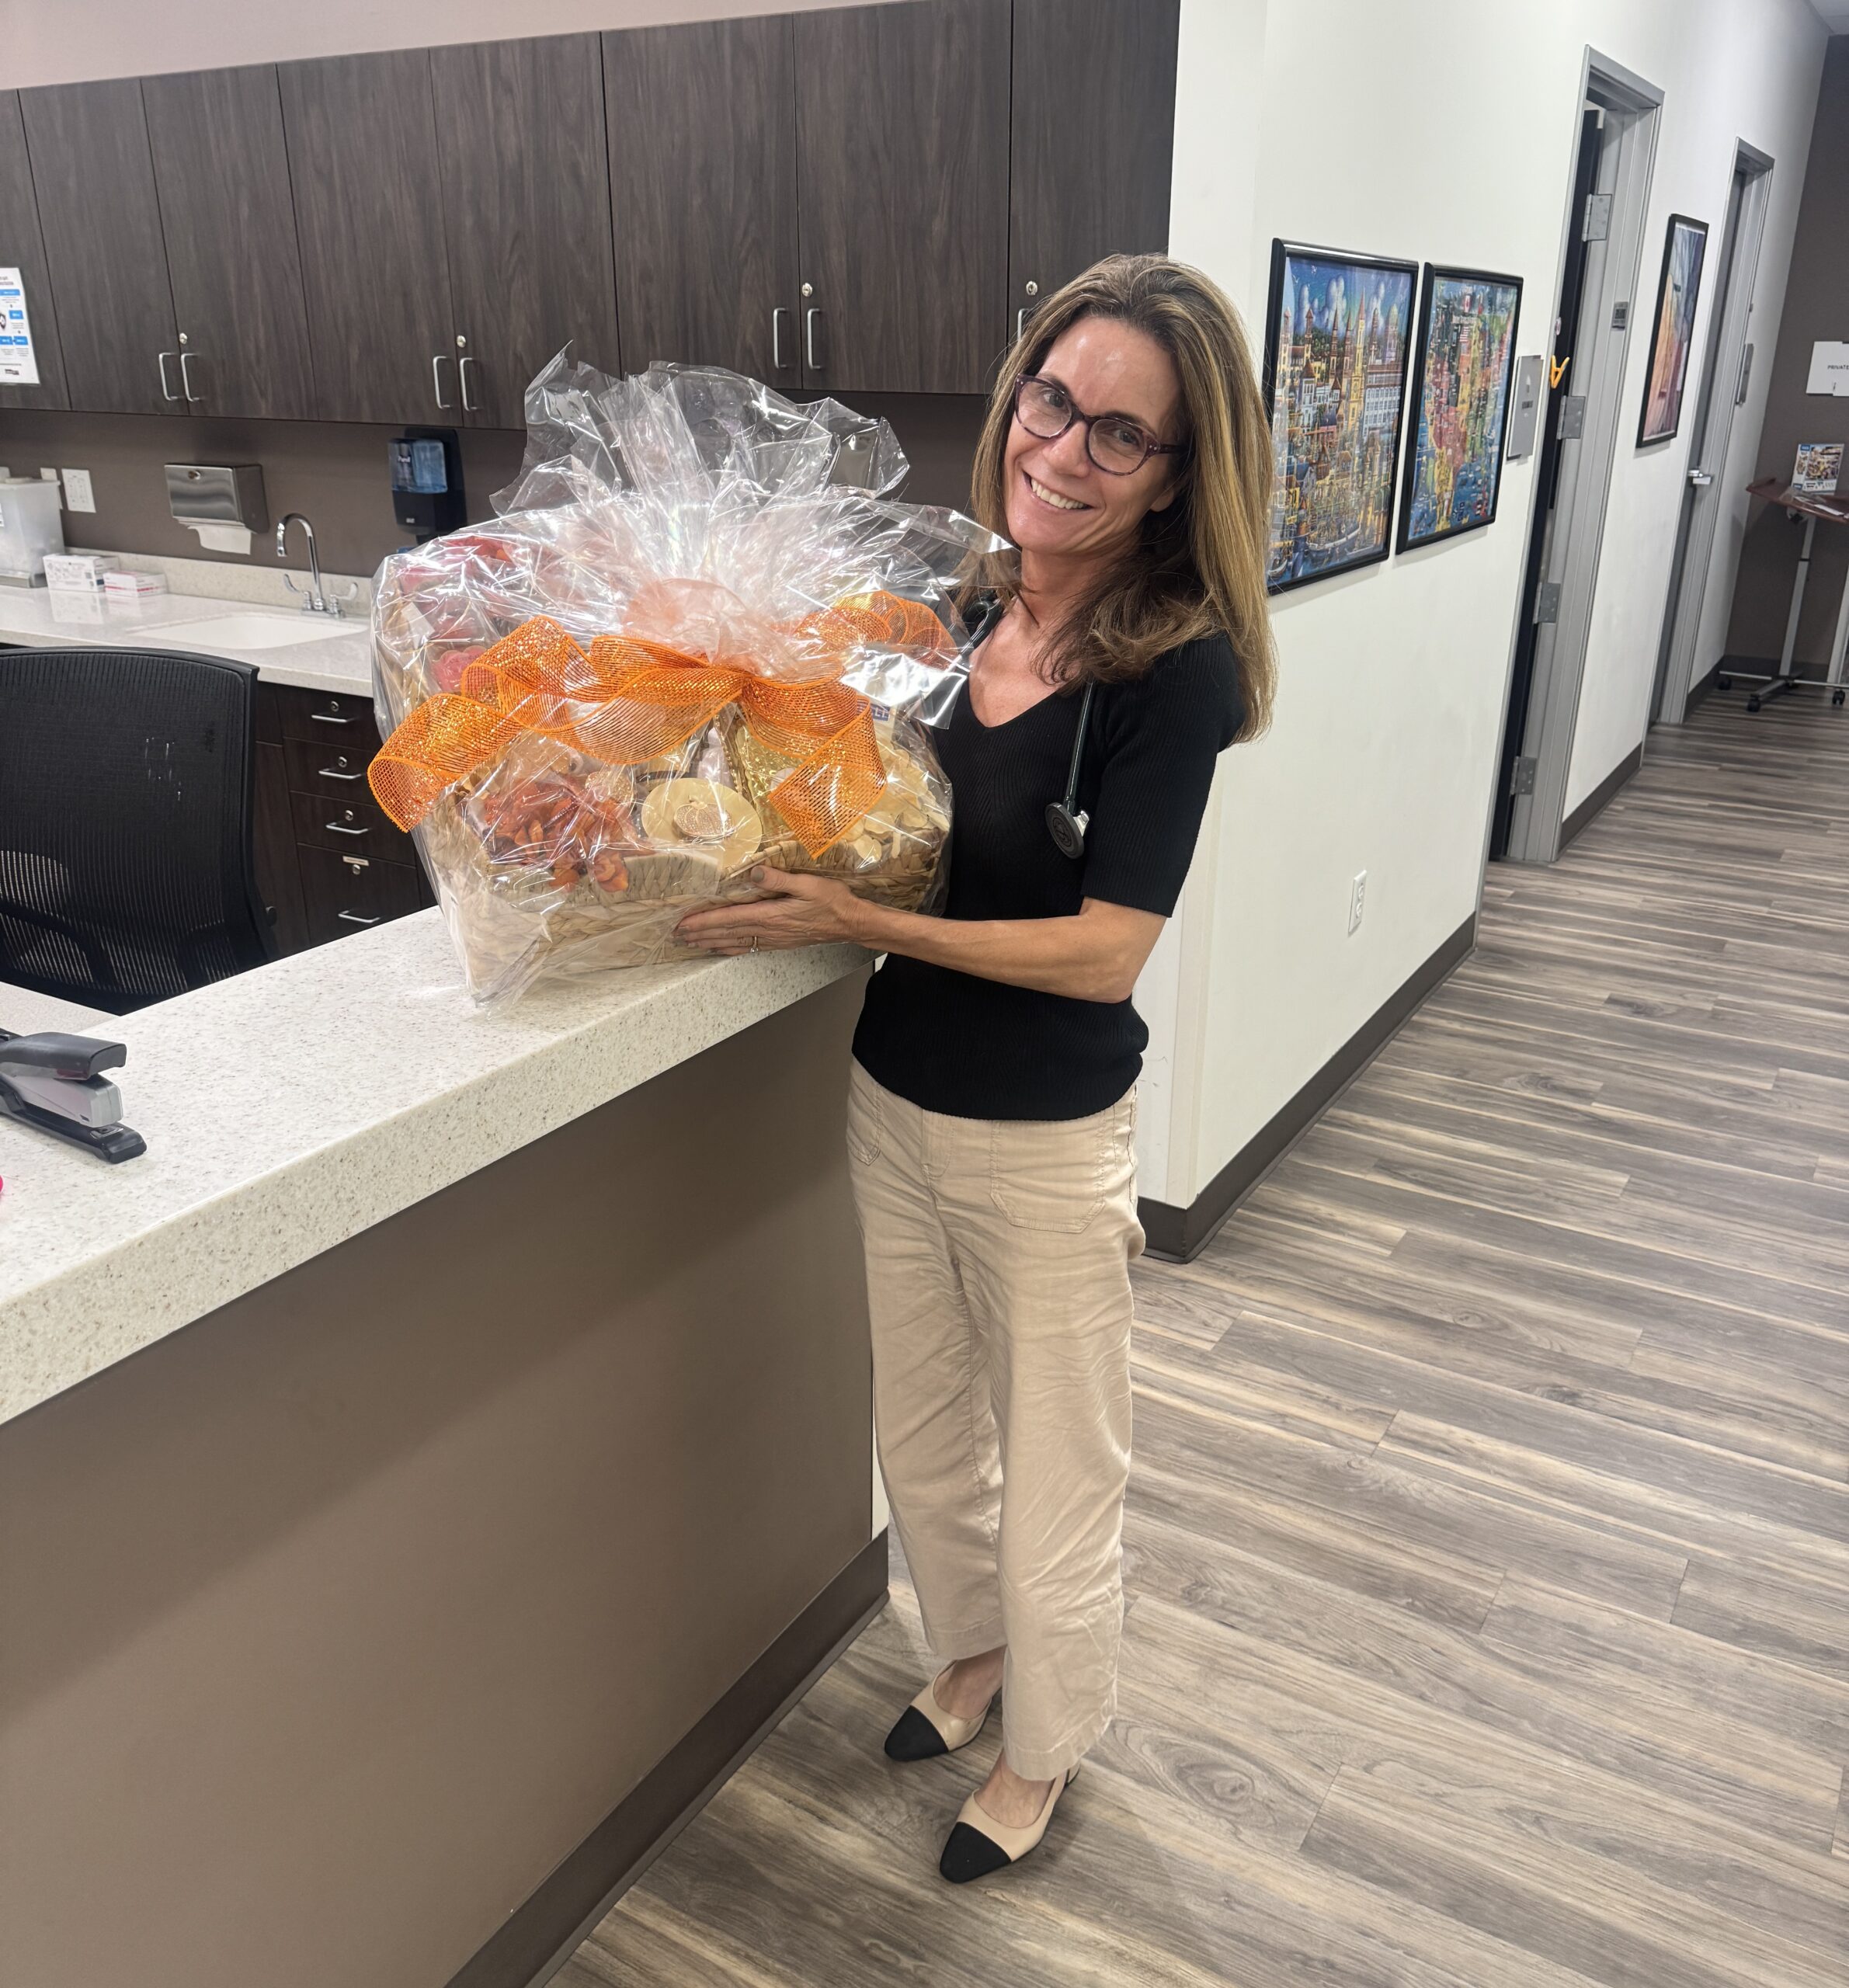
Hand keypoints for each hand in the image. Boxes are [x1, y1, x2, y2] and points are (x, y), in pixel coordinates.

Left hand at [676, 868, 867, 954]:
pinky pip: (748, 947)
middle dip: (700, 933)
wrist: (850, 923)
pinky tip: (719, 949)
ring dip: (710, 942)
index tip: (684, 923)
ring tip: (690, 943)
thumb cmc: (832, 901)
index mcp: (771, 915)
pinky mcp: (779, 942)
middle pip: (726, 933)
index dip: (704, 920)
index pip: (729, 918)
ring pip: (734, 942)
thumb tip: (754, 872)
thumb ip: (779, 879)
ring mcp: (773, 939)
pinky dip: (729, 948)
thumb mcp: (808, 884)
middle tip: (677, 935)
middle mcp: (768, 930)